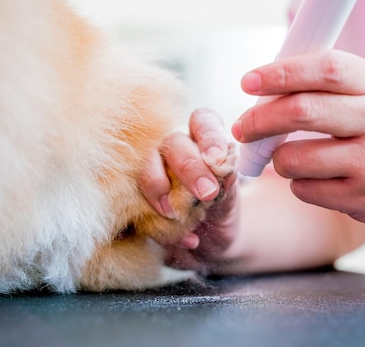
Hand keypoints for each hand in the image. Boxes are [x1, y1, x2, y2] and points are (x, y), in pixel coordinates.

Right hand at [138, 108, 240, 272]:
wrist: (208, 243)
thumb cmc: (221, 212)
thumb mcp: (230, 200)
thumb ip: (227, 184)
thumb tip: (224, 168)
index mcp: (201, 141)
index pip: (203, 121)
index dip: (210, 136)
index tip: (217, 159)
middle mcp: (173, 150)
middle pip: (173, 142)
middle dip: (189, 167)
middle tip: (207, 193)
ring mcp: (150, 171)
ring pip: (145, 165)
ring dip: (159, 188)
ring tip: (177, 214)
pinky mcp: (135, 198)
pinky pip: (134, 202)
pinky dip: (155, 224)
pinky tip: (186, 239)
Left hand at [232, 50, 364, 238]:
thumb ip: (338, 86)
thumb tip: (271, 84)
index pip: (326, 68)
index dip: (280, 72)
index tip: (248, 81)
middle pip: (301, 111)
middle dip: (259, 119)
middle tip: (242, 127)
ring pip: (294, 158)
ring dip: (278, 159)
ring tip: (289, 157)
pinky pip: (306, 191)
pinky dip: (299, 184)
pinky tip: (318, 180)